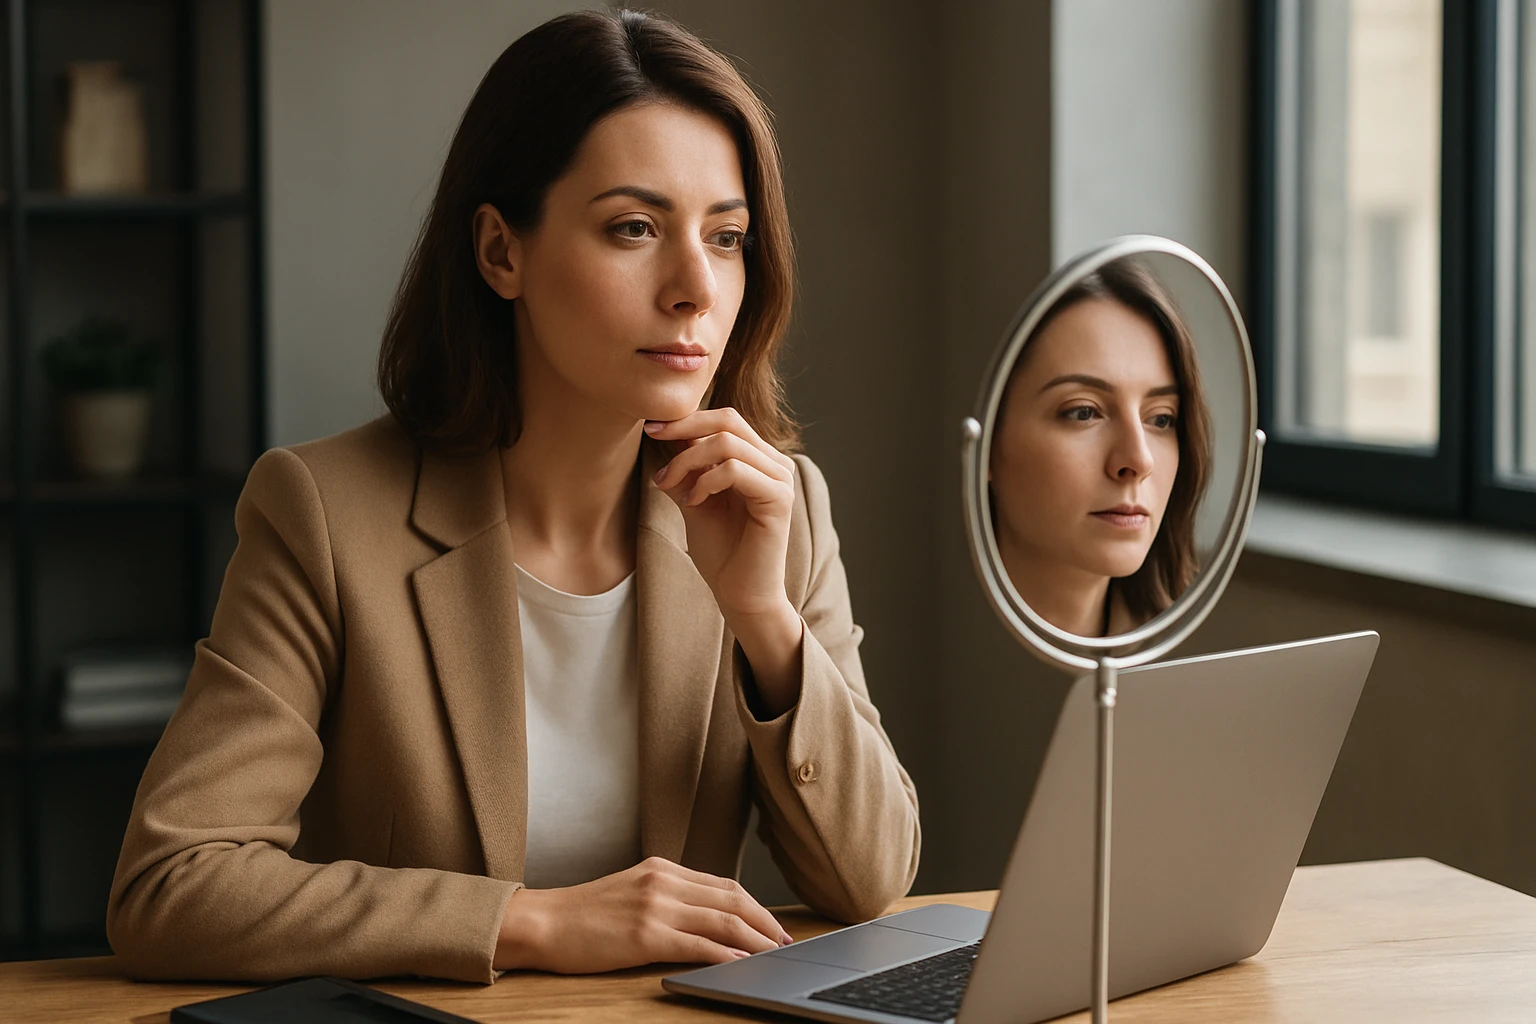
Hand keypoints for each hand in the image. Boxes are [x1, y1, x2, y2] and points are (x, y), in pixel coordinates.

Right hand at [494, 857, 792, 972]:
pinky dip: (725, 954)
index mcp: (662, 869)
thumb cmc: (582, 914)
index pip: (723, 885)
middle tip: (784, 941)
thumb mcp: (630, 890)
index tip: (772, 924)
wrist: (542, 922)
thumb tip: (704, 918)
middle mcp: (664, 882)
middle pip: (732, 899)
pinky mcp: (645, 934)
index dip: (754, 906)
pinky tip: (740, 964)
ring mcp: (656, 906)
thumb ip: (666, 896)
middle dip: (764, 922)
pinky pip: (697, 945)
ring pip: (722, 921)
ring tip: (773, 954)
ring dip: (755, 940)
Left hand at [645, 408, 795, 620]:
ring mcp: (780, 479)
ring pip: (727, 443)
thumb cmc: (721, 552)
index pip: (725, 420)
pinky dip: (705, 482)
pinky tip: (692, 503)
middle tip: (652, 438)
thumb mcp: (694, 500)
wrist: (740, 595)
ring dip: (687, 461)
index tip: (651, 427)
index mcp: (759, 460)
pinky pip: (735, 471)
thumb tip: (663, 433)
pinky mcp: (779, 499)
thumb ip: (685, 469)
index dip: (687, 418)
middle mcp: (774, 464)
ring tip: (669, 485)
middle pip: (728, 420)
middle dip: (684, 427)